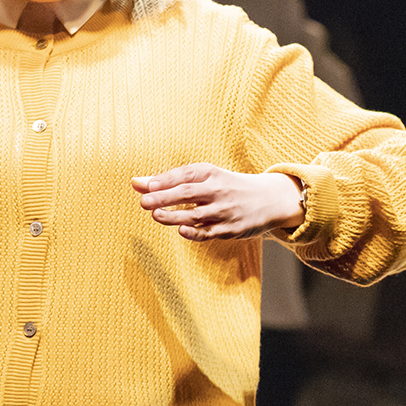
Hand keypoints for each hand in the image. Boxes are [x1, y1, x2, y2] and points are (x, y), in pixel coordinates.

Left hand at [132, 164, 304, 240]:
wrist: (269, 199)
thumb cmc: (227, 186)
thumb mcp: (204, 177)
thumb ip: (169, 181)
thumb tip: (136, 183)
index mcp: (211, 173)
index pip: (185, 175)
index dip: (164, 180)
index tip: (144, 185)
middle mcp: (218, 190)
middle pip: (189, 193)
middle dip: (165, 197)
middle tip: (144, 201)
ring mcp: (225, 211)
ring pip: (196, 215)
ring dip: (175, 216)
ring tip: (155, 215)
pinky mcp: (230, 229)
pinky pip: (209, 232)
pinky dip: (195, 232)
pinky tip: (181, 231)